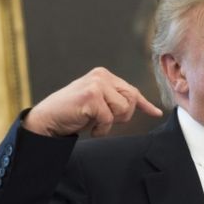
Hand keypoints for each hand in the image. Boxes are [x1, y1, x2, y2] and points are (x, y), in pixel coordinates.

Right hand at [23, 67, 162, 136]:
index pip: (131, 90)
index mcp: (104, 75)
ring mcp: (96, 85)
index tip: (156, 113)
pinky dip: (100, 128)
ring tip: (93, 120)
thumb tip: (144, 107)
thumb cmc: (74, 113)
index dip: (144, 104)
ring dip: (110, 122)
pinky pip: (108, 119)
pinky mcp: (91, 96)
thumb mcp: (99, 104)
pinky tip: (87, 125)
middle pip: (131, 101)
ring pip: (123, 110)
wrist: (47, 119)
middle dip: (122, 116)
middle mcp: (101, 76)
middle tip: (103, 120)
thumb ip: (116, 101)